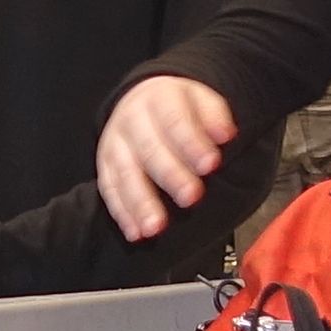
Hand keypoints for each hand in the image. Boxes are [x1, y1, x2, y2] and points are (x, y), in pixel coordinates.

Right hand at [96, 76, 235, 243]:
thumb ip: (214, 116)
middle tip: (192, 197)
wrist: (144, 101)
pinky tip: (135, 232)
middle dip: (171, 175)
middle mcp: (132, 120)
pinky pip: (110, 190)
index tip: (210, 164)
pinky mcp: (105, 166)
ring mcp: (115, 144)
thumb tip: (225, 134)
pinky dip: (123, 213)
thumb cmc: (180, 107)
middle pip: (149, 149)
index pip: (174, 120)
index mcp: (159, 98)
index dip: (192, 143)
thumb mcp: (201, 99)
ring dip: (140, 202)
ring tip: (156, 227)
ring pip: (125, 174)